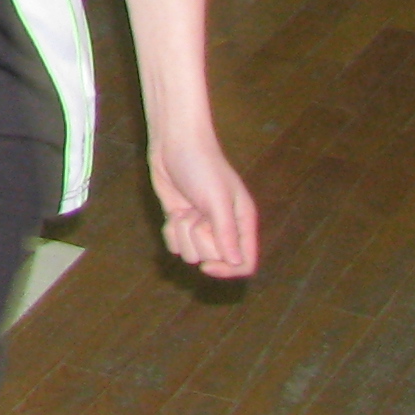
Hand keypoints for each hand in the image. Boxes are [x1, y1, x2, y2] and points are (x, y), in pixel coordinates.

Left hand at [149, 133, 259, 279]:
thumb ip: (226, 232)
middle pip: (214, 260)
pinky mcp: (180, 222)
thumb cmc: (201, 165)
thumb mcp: (217, 199)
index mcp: (242, 223)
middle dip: (198, 238)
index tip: (206, 266)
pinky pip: (173, 245)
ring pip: (190, 254)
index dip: (228, 271)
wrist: (173, 143)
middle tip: (198, 212)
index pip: (245, 264)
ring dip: (182, 232)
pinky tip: (173, 212)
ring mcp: (200, 227)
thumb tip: (235, 263)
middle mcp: (223, 229)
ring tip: (187, 208)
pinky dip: (170, 232)